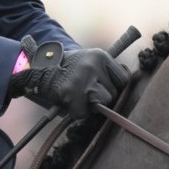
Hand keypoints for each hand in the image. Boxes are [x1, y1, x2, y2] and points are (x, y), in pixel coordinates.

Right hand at [8, 37, 128, 118]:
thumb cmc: (69, 69)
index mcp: (100, 55)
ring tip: (77, 95)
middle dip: (101, 97)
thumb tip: (131, 86)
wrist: (38, 69)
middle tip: (85, 91)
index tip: (102, 86)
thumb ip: (108, 73)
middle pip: (113, 94)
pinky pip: (84, 112)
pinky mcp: (70, 93)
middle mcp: (93, 65)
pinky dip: (77, 112)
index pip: (123, 80)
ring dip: (90, 105)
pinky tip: (69, 101)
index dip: (113, 87)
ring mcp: (81, 79)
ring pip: (101, 104)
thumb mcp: (90, 62)